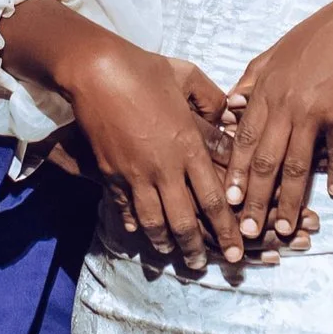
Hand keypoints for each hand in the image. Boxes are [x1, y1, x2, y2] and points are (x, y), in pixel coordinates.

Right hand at [51, 33, 241, 272]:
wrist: (94, 71)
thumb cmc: (144, 69)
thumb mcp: (187, 76)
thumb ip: (211, 99)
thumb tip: (229, 115)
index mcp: (188, 145)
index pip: (214, 198)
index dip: (227, 229)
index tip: (237, 250)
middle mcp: (164, 167)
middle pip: (184, 221)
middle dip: (196, 248)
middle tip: (204, 264)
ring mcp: (134, 173)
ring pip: (153, 222)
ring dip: (165, 243)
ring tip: (174, 255)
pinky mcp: (110, 173)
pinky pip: (124, 207)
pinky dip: (133, 223)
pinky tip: (139, 233)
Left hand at [219, 0, 332, 250]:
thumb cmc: (320, 35)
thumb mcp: (276, 52)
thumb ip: (252, 78)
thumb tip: (231, 103)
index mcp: (265, 90)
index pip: (242, 140)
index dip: (235, 173)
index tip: (226, 201)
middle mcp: (283, 104)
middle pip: (264, 162)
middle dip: (254, 200)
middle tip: (246, 231)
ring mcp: (313, 110)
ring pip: (296, 165)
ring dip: (288, 201)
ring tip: (283, 227)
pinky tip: (332, 194)